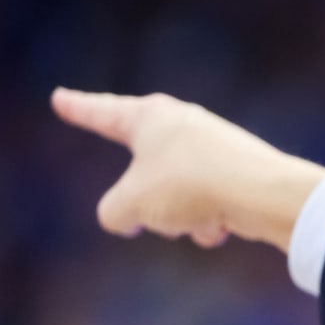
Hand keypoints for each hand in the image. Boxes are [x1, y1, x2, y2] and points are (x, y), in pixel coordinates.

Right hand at [51, 88, 324, 252]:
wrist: (264, 195)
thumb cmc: (190, 185)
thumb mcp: (130, 204)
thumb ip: (113, 211)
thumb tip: (126, 218)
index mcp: (150, 118)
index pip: (101, 112)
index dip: (78, 108)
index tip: (60, 98)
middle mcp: (182, 126)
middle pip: (144, 168)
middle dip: (147, 202)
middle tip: (144, 216)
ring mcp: (213, 150)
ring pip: (175, 198)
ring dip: (178, 219)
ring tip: (195, 216)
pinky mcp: (239, 176)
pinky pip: (207, 209)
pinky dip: (208, 223)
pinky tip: (223, 226)